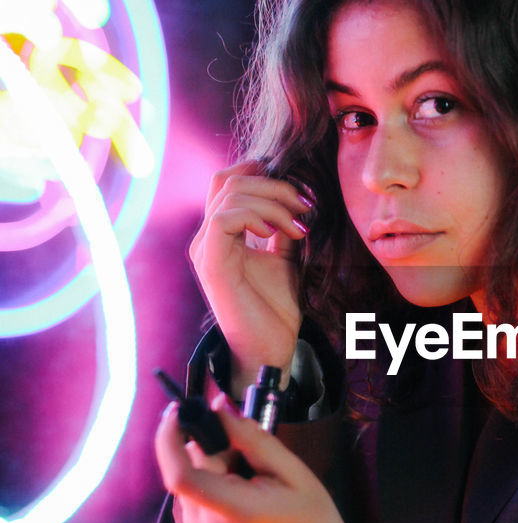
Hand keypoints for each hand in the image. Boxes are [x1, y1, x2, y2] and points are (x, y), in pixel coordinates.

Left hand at [155, 397, 368, 522]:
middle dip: (211, 454)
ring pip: (189, 487)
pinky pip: (191, 505)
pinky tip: (238, 502)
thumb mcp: (293, 471)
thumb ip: (251, 438)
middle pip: (190, 473)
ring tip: (248, 486)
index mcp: (237, 515)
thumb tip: (218, 405)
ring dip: (210, 475)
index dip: (169, 439)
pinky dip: (209, 493)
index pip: (182, 477)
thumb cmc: (312, 518)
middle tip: (247, 459)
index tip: (178, 411)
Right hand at [189, 161, 311, 397]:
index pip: (228, 180)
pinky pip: (223, 218)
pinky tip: (276, 233)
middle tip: (306, 207)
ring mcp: (206, 249)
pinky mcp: (211, 263)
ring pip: (230, 194)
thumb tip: (297, 197)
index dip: (261, 173)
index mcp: (222, 234)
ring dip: (273, 201)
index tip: (300, 194)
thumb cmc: (276, 309)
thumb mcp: (285, 258)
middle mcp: (208, 238)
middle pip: (230, 180)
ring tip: (298, 226)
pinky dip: (255, 216)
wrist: (270, 349)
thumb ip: (283, 227)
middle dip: (275, 186)